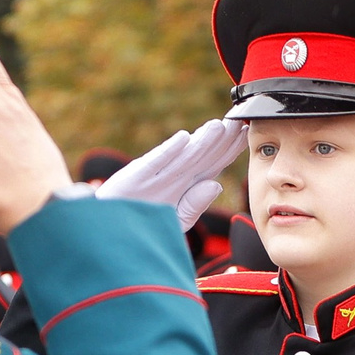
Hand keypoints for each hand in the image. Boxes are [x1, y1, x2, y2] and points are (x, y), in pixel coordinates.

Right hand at [100, 120, 247, 230]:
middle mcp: (171, 176)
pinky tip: (184, 139)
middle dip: (222, 139)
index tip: (248, 133)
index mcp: (184, 185)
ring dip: (201, 141)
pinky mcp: (134, 178)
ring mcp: (153, 176)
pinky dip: (169, 151)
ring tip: (220, 126)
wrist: (106, 233)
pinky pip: (154, 164)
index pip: (213, 164)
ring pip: (183, 156)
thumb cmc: (142, 226)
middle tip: (241, 121)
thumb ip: (194, 204)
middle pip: (202, 155)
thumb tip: (217, 184)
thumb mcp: (175, 221)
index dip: (230, 149)